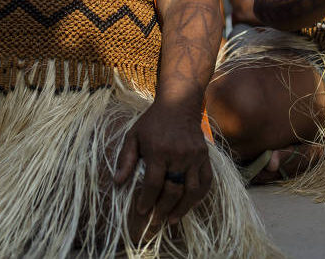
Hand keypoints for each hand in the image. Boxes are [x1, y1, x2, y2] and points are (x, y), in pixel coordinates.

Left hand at [114, 101, 211, 233]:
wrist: (179, 102)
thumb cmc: (152, 121)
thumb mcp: (133, 136)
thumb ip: (125, 159)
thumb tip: (117, 182)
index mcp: (158, 151)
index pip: (153, 183)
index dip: (147, 200)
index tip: (142, 212)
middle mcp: (178, 155)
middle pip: (173, 190)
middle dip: (163, 210)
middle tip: (156, 222)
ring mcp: (194, 156)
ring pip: (192, 190)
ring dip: (182, 208)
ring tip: (173, 220)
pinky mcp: (205, 156)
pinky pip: (206, 181)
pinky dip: (200, 196)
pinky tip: (191, 204)